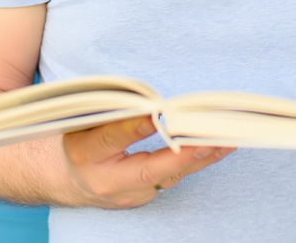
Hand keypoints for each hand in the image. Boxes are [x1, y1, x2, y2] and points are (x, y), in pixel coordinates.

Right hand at [61, 116, 232, 208]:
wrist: (70, 180)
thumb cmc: (79, 140)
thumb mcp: (82, 121)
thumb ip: (108, 111)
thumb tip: (143, 98)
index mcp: (85, 154)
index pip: (111, 139)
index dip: (133, 127)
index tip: (155, 113)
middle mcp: (108, 180)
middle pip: (148, 171)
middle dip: (180, 155)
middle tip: (207, 137)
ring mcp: (128, 194)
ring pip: (168, 177)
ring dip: (199, 157)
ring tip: (226, 139)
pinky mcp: (144, 197)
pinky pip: (173, 178)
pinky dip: (196, 161)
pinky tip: (219, 147)